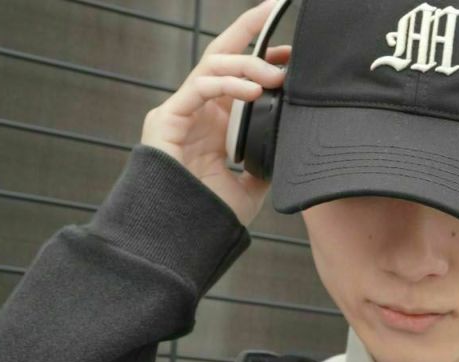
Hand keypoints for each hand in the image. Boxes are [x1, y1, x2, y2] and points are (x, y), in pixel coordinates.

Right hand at [141, 0, 291, 229]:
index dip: (262, 55)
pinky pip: (201, 87)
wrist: (182, 240)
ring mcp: (181, 111)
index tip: (291, 51)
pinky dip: (229, 84)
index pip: (238, 75)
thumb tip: (288, 147)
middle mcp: (198, 110)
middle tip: (281, 24)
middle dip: (251, 34)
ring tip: (277, 76)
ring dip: (248, 65)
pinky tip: (255, 91)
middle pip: (223, 56)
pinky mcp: (167, 118)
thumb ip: (265, 164)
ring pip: (214, 66)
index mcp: (215, 122)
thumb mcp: (250, 189)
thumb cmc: (210, 216)